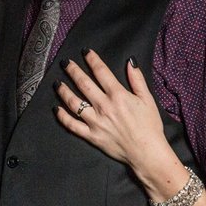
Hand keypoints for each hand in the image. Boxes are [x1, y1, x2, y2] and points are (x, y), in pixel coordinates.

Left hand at [54, 50, 170, 174]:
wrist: (147, 152)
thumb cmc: (149, 126)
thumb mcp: (147, 99)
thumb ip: (137, 79)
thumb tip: (130, 61)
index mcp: (118, 95)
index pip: (101, 72)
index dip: (92, 59)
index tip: (85, 52)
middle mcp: (104, 106)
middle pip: (83, 84)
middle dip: (73, 70)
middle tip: (65, 62)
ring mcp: (95, 122)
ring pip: (73, 102)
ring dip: (63, 91)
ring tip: (57, 83)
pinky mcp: (91, 136)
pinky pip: (72, 125)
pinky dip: (62, 116)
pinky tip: (56, 108)